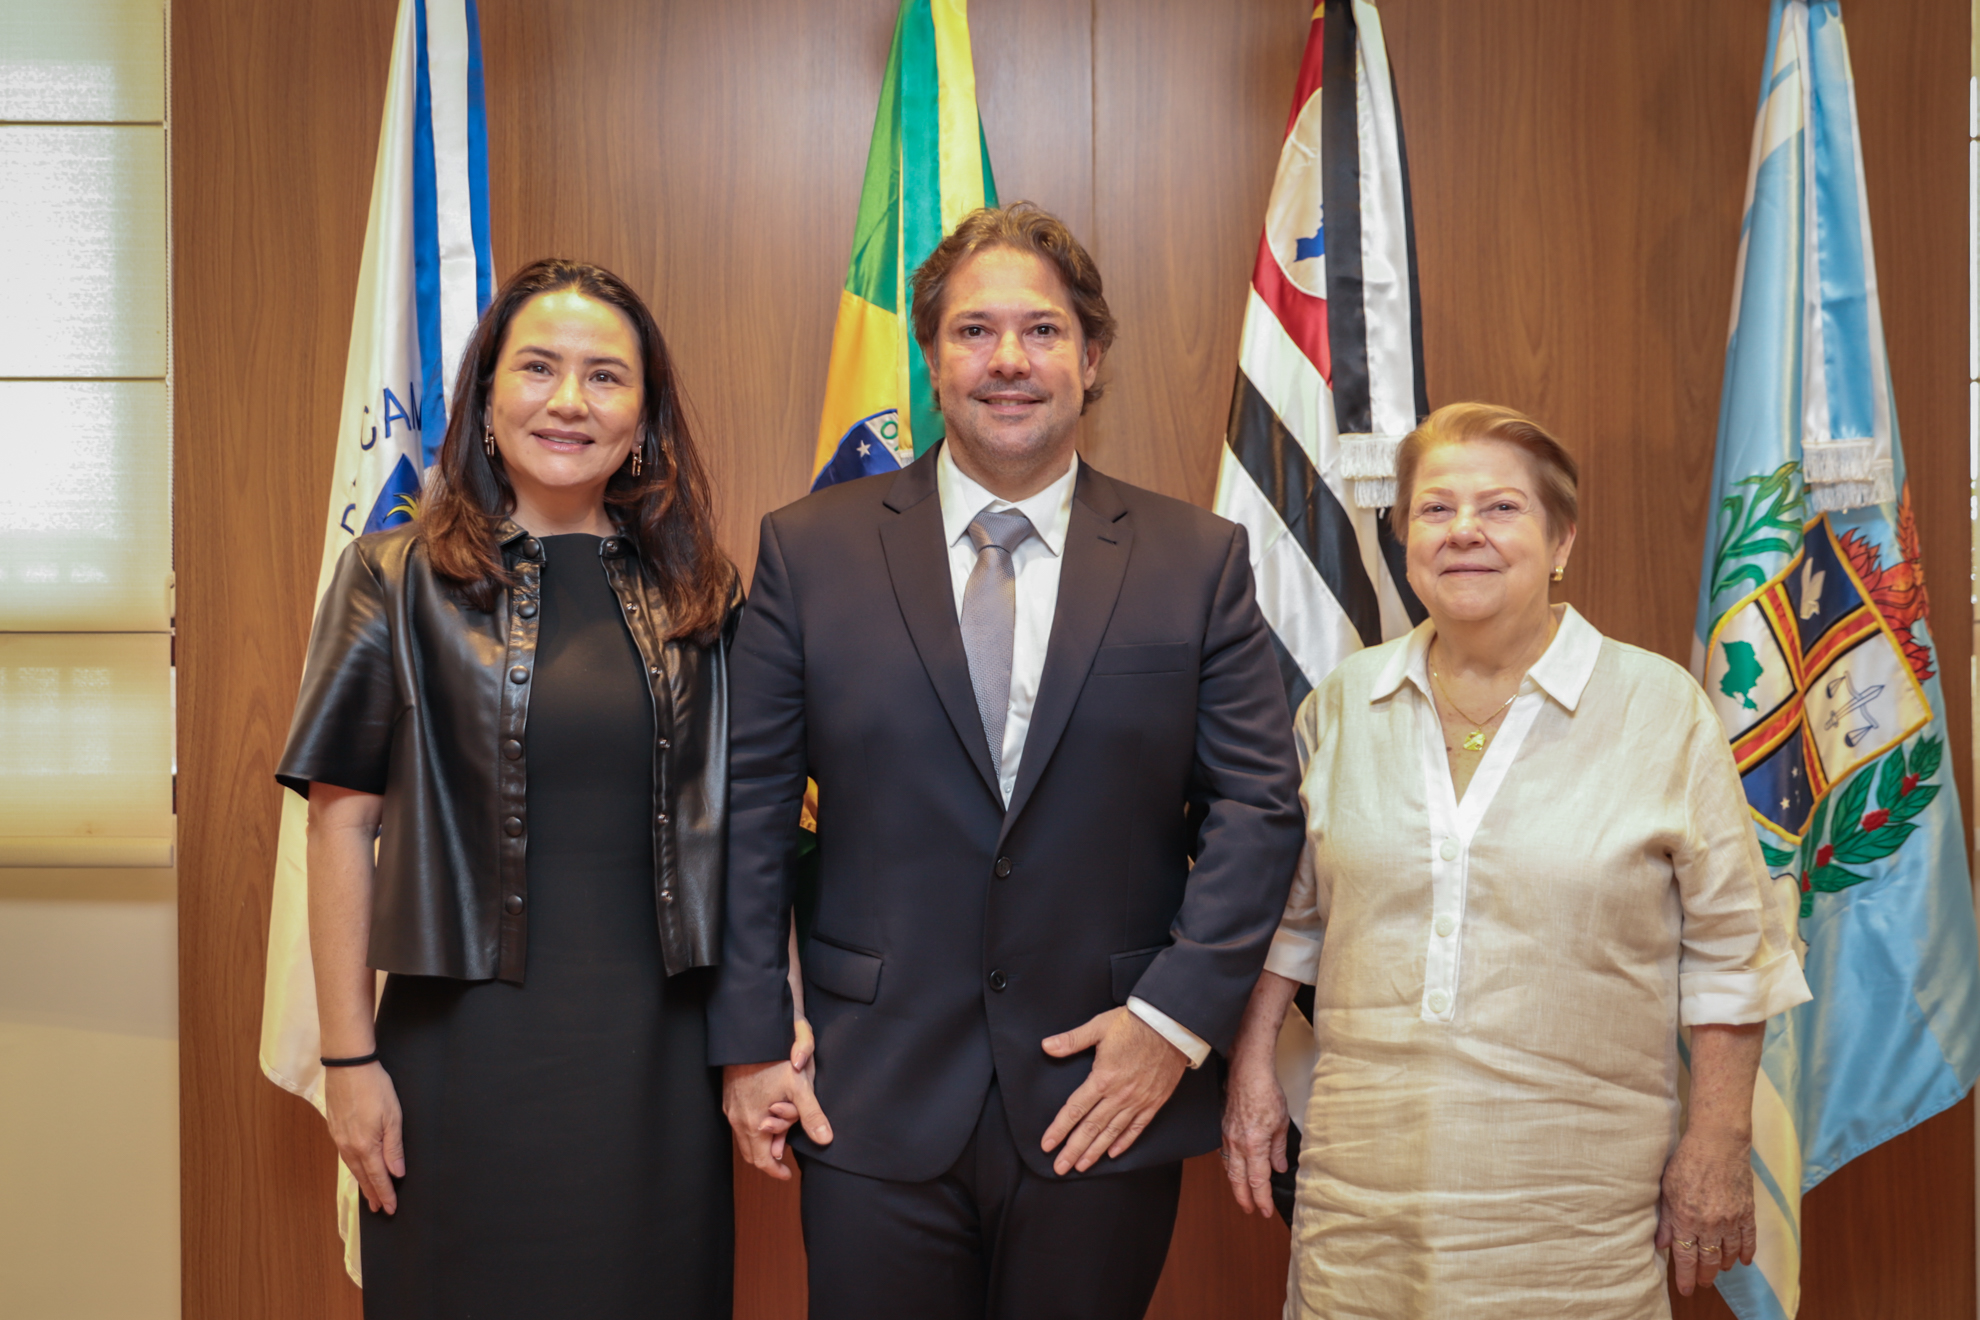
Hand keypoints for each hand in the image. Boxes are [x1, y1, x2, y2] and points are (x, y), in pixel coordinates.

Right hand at [323, 1061, 404, 1214]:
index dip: (385, 1193)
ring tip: (369, 1195)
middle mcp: (349, 1147)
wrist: (347, 1067)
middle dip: (372, 1193)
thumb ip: (394, 1147)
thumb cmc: (374, 1088)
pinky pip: (345, 1157)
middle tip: (379, 1209)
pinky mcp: (334, 1129)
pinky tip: (356, 1169)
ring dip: (362, 1183)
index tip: (391, 1208)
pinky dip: (353, 1168)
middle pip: (363, 1176)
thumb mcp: (393, 1116)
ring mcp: (339, 1138)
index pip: (378, 1177)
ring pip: (352, 1167)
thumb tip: (396, 1173)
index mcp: (365, 1146)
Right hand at [723, 1038, 832, 1182]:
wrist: (748, 1037)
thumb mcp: (799, 1087)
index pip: (761, 1161)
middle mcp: (737, 1120)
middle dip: (768, 1158)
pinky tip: (765, 1118)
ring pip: (743, 1138)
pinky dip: (751, 1129)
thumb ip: (812, 1115)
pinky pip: (738, 1123)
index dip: (775, 1171)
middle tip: (784, 1159)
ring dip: (760, 1142)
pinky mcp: (728, 1098)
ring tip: (779, 1138)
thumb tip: (825, 1140)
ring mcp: (730, 1109)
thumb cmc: (773, 1060)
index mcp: (754, 1124)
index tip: (787, 1173)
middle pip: (750, 1153)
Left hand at [1040, 1007, 1187, 1174]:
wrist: (1172, 1026)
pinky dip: (1124, 1142)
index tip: (1047, 1145)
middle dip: (1073, 1150)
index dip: (1059, 1129)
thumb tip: (1046, 1046)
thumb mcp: (1099, 1026)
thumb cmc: (1134, 1023)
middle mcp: (1119, 1095)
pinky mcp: (1154, 1102)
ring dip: (1095, 1151)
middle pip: (1091, 1128)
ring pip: (1112, 1132)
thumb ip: (1072, 1039)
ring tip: (1081, 1166)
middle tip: (1060, 1168)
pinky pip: (1137, 1128)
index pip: (1075, 1110)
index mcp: (1102, 1078)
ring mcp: (1138, 1101)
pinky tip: (1113, 1153)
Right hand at [1220, 1044, 1287, 1217]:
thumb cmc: (1265, 1092)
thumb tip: (1280, 1167)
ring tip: (1242, 1195)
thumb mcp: (1281, 1123)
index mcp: (1254, 1144)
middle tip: (1250, 1211)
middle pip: (1238, 1180)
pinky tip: (1233, 1169)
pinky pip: (1224, 1154)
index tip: (1266, 1210)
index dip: (1262, 1199)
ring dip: (1235, 1185)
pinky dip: (1229, 1167)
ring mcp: (1227, 1136)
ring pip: (1228, 1168)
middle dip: (1244, 1198)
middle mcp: (1237, 1144)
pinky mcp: (1222, 1128)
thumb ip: (1279, 1149)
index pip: (1258, 1180)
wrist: (1246, 1072)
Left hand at [1656, 1128, 1756, 1295]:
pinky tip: (1742, 1260)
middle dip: (1705, 1275)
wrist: (1718, 1142)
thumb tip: (1662, 1244)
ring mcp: (1731, 1219)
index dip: (1686, 1276)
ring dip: (1723, 1265)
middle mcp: (1709, 1224)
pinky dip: (1746, 1252)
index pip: (1686, 1257)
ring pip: (1728, 1253)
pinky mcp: (1747, 1211)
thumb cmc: (1687, 1161)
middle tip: (1702, 1283)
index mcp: (1686, 1219)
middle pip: (1708, 1260)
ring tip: (1719, 1271)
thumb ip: (1666, 1219)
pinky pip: (1748, 1239)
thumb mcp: (1667, 1190)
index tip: (1686, 1288)